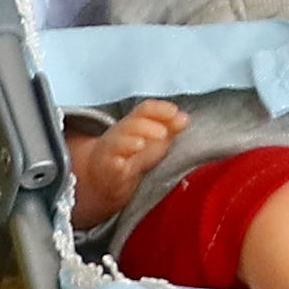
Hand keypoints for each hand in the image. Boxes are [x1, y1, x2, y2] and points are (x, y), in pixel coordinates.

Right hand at [64, 99, 184, 226]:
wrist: (103, 179)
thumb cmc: (132, 155)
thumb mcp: (153, 140)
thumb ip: (170, 128)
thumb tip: (185, 118)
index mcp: (134, 123)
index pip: (144, 110)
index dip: (159, 109)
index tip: (174, 111)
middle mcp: (121, 134)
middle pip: (131, 125)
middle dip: (147, 126)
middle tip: (163, 133)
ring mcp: (112, 153)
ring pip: (117, 143)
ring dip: (129, 142)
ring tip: (141, 144)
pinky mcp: (107, 172)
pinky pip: (110, 166)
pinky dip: (116, 164)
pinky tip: (122, 165)